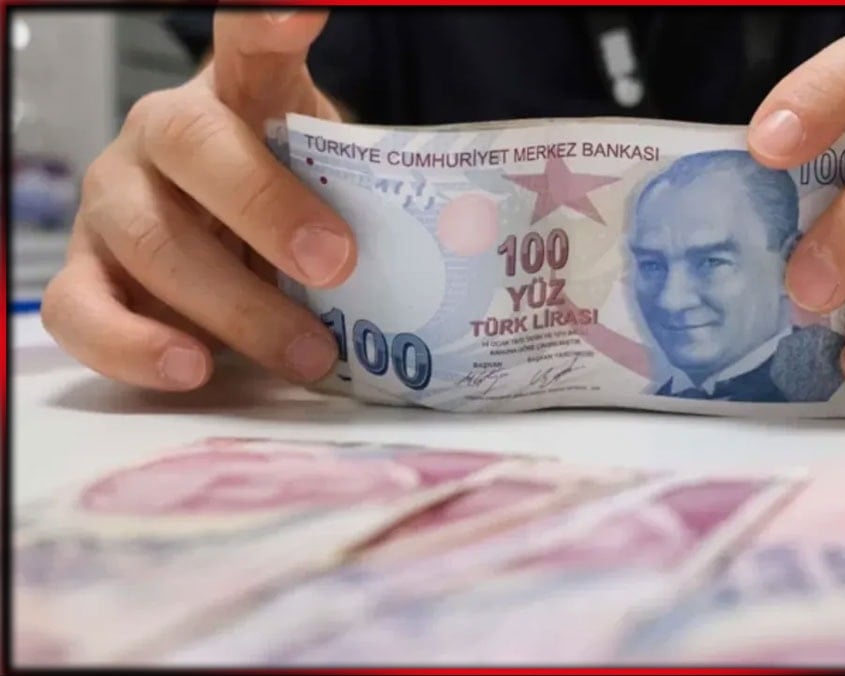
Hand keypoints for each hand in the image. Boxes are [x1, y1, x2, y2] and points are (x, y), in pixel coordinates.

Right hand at [43, 10, 354, 390]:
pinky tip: (193, 368)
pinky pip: (81, 309)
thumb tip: (458, 243)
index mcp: (237, 95)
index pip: (248, 41)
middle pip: (195, 149)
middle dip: (267, 209)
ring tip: (308, 354)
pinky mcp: (87, 272)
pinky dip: (135, 345)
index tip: (300, 16)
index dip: (269, 24)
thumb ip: (368, 199)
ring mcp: (114, 201)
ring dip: (235, 306)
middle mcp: (163, 135)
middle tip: (337, 264)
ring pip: (149, 240)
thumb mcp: (338, 190)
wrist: (233, 252)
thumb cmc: (297, 213)